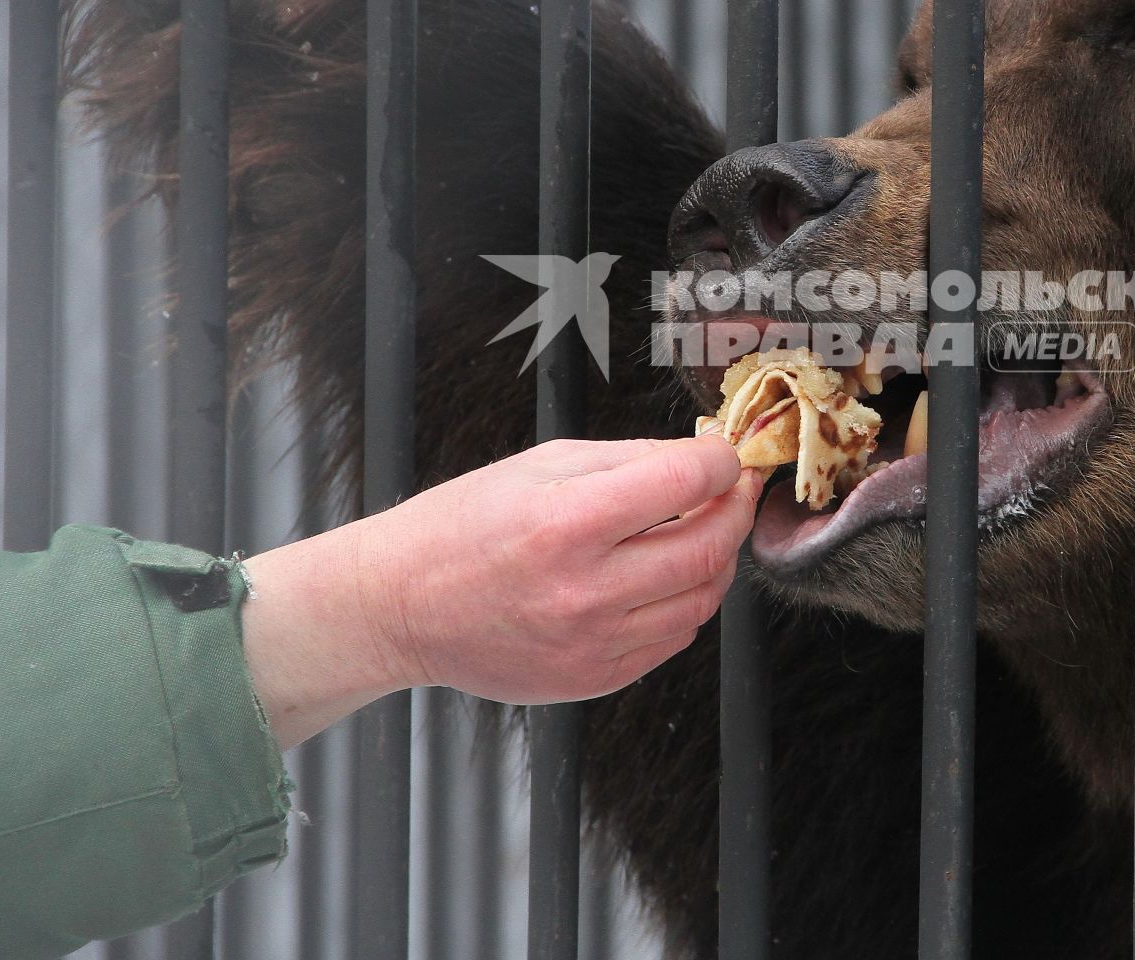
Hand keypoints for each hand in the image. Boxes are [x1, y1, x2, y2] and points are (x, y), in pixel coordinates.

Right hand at [240, 435, 759, 747]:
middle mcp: (586, 590)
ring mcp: (593, 644)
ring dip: (717, 560)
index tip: (724, 456)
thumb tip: (699, 459)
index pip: (687, 483)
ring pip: (703, 600)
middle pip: (710, 548)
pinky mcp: (595, 679)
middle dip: (735, 510)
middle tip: (732, 491)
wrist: (398, 606)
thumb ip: (628, 460)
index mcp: (568, 523)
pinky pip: (673, 640)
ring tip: (699, 531)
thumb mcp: (538, 466)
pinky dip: (684, 603)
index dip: (721, 462)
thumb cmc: (461, 527)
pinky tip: (663, 579)